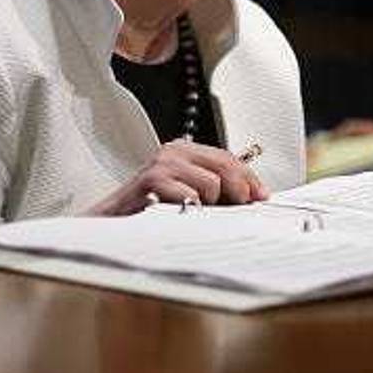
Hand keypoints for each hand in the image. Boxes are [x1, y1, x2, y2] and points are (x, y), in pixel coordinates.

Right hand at [84, 140, 268, 215]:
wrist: (112, 222)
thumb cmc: (149, 210)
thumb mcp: (186, 193)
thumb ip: (215, 189)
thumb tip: (250, 197)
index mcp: (183, 150)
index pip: (227, 157)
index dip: (248, 177)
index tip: (261, 195)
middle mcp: (173, 151)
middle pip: (225, 164)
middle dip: (241, 189)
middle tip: (245, 206)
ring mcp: (163, 164)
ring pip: (213, 183)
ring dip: (211, 205)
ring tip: (194, 212)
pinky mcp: (153, 180)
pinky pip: (192, 196)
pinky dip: (194, 211)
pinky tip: (182, 215)